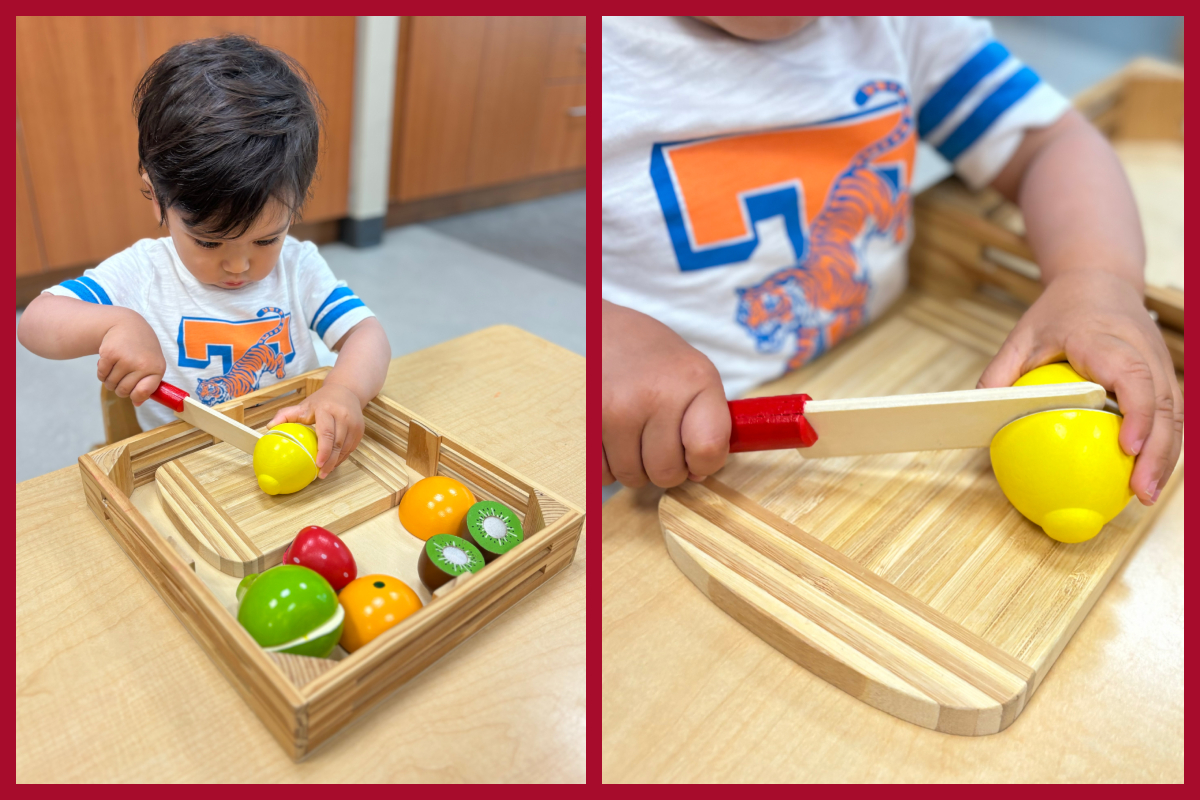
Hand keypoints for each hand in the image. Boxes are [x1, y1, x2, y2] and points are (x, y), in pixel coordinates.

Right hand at [96, 311, 165, 405]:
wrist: (127, 324)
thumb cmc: (142, 349)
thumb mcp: (152, 364)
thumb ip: (147, 384)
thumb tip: (137, 403)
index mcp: (156, 369)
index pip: (143, 392)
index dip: (135, 396)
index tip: (133, 392)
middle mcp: (142, 364)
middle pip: (123, 391)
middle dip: (120, 389)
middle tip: (122, 378)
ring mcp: (125, 359)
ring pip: (111, 385)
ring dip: (110, 381)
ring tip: (116, 368)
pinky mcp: (109, 354)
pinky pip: (101, 375)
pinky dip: (102, 373)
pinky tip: (108, 363)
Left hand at [268, 383, 364, 478]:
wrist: (346, 390)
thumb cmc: (321, 401)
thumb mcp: (303, 405)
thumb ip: (285, 415)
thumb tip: (269, 427)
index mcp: (326, 409)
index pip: (326, 432)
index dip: (323, 450)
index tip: (317, 463)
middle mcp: (343, 416)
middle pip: (338, 444)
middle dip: (330, 462)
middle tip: (320, 474)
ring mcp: (354, 423)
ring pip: (346, 448)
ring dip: (336, 462)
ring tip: (325, 472)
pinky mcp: (360, 430)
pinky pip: (351, 448)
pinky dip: (342, 458)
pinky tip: (333, 464)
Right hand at [603, 300, 730, 487]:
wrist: (600, 328)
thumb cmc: (653, 356)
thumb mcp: (695, 375)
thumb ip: (707, 424)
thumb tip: (698, 475)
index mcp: (694, 380)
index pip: (707, 449)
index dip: (704, 462)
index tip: (694, 452)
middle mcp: (655, 394)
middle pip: (667, 472)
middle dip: (665, 466)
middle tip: (657, 438)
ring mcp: (616, 409)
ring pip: (632, 477)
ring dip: (634, 466)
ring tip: (632, 432)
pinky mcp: (585, 421)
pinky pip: (601, 472)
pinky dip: (606, 464)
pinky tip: (610, 435)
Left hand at [978, 271, 1181, 504]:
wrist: (1100, 280)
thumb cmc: (1060, 311)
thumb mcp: (1022, 335)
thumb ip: (1001, 372)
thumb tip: (978, 414)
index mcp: (1106, 339)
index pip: (1132, 375)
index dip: (1138, 412)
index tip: (1129, 446)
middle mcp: (1143, 350)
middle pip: (1164, 402)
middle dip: (1158, 449)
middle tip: (1140, 490)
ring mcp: (1160, 362)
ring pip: (1175, 411)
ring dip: (1166, 454)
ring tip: (1145, 493)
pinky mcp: (1165, 374)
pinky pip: (1172, 412)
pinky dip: (1165, 444)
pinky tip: (1146, 474)